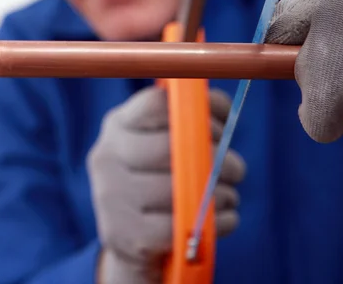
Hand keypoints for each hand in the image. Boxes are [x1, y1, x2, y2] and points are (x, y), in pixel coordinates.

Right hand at [87, 86, 245, 283]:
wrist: (129, 238)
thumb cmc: (159, 175)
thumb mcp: (167, 137)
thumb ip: (195, 115)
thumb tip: (221, 108)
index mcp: (118, 123)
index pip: (155, 105)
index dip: (197, 114)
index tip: (220, 129)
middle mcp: (106, 155)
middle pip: (169, 147)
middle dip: (215, 158)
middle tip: (235, 169)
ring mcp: (110, 196)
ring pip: (175, 191)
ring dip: (219, 193)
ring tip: (229, 195)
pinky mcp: (122, 236)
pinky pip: (177, 229)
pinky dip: (213, 224)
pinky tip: (226, 219)